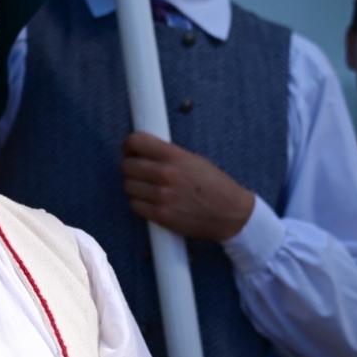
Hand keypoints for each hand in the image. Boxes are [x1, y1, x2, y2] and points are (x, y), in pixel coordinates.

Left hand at [119, 131, 255, 240]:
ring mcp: (162, 196)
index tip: (130, 150)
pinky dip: (139, 203)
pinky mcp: (161, 215)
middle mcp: (166, 174)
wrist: (230, 213)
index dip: (129, 145)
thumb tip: (142, 151)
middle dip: (130, 167)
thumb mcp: (194, 160)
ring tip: (147, 188)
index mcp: (175, 156)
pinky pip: (135, 205)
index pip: (136, 142)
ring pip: (128, 186)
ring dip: (134, 186)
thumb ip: (168, 154)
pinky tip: (150, 202)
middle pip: (127, 165)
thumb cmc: (214, 185)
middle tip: (138, 171)